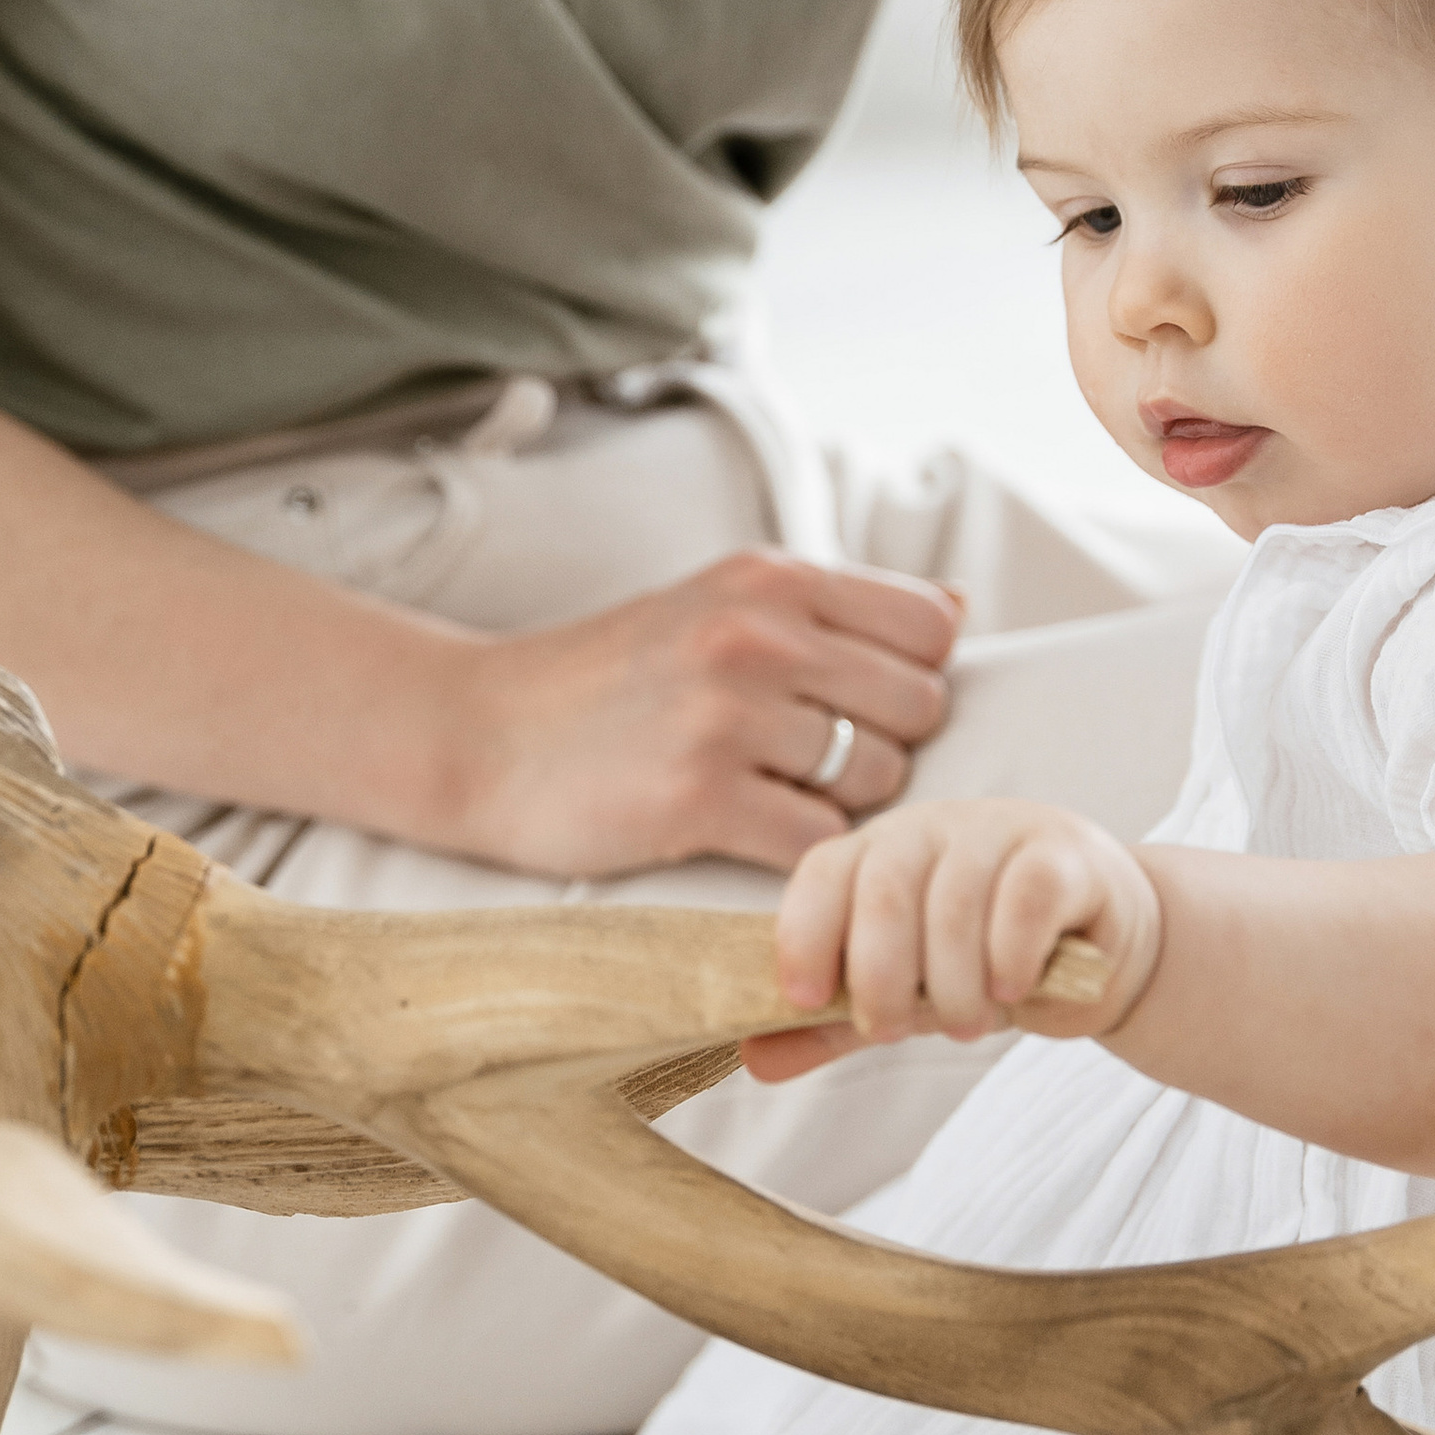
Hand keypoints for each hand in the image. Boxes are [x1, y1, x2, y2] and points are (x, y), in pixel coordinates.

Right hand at [443, 553, 961, 878]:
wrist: (476, 734)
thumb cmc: (609, 678)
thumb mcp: (717, 603)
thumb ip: (832, 608)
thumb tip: (959, 607)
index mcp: (770, 578)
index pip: (929, 627)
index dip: (908, 677)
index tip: (854, 704)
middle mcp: (756, 634)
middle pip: (918, 707)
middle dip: (881, 746)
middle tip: (810, 763)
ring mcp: (726, 715)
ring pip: (878, 780)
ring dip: (841, 805)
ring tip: (770, 796)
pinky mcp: (696, 799)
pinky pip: (820, 844)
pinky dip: (802, 856)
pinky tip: (747, 836)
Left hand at [742, 795, 1161, 1081]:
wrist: (1099, 950)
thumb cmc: (984, 963)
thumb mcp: (903, 997)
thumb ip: (833, 1025)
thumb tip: (753, 1059)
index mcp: (875, 853)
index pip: (822, 874)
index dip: (804, 936)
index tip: (805, 999)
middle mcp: (930, 829)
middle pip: (884, 890)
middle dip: (880, 976)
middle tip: (895, 1029)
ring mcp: (999, 832)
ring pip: (955, 902)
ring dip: (954, 983)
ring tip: (966, 1024)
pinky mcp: (1063, 855)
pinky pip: (1024, 900)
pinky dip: (1010, 957)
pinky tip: (1012, 989)